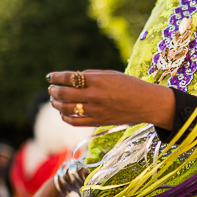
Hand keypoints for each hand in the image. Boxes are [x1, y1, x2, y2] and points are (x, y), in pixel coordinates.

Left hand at [47, 70, 175, 130]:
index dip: (56, 77)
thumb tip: (71, 78)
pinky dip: (65, 117)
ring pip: (66, 108)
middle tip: (50, 89)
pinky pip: (74, 121)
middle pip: (64, 93)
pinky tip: (63, 113)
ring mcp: (96, 110)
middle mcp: (95, 95)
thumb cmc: (130, 85)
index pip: (69, 77)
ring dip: (56, 104)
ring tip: (54, 100)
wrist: (147, 103)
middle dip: (53, 90)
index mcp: (98, 80)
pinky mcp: (98, 121)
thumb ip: (91, 75)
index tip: (50, 77)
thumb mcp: (111, 74)